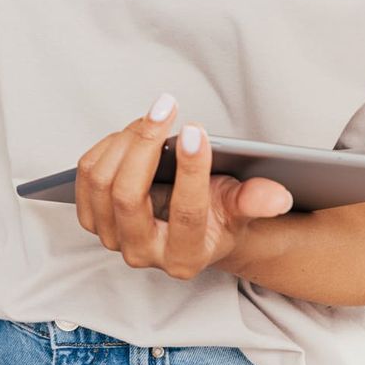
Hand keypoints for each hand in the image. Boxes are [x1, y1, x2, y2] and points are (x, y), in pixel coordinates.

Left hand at [74, 95, 293, 281]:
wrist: (191, 230)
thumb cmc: (218, 216)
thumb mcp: (241, 209)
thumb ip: (256, 202)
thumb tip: (277, 196)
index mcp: (185, 257)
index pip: (186, 213)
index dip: (192, 170)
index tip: (196, 130)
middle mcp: (142, 253)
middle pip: (127, 194)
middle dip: (146, 144)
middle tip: (167, 107)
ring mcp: (112, 237)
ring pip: (102, 181)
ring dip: (126, 141)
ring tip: (154, 118)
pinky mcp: (93, 218)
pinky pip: (87, 175)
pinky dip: (108, 146)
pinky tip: (134, 133)